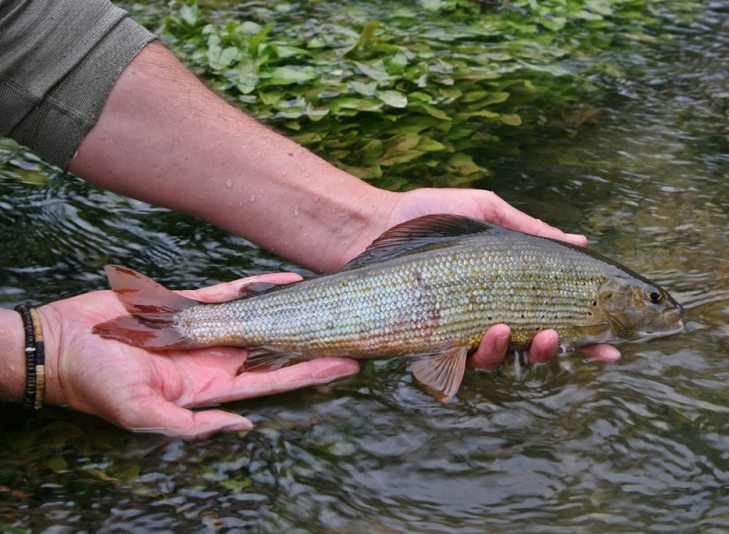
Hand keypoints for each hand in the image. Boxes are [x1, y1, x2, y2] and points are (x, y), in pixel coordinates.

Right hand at [37, 273, 358, 438]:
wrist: (62, 346)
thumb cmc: (99, 386)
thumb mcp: (145, 416)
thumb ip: (195, 425)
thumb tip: (245, 425)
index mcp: (212, 386)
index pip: (275, 380)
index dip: (312, 372)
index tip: (348, 365)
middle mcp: (216, 358)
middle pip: (277, 348)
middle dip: (315, 342)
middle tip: (355, 331)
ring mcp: (206, 329)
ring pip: (261, 317)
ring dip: (294, 311)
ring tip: (331, 302)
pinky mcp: (189, 304)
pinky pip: (232, 292)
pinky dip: (259, 286)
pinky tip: (287, 280)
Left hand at [380, 187, 621, 367]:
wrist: (375, 223)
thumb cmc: (433, 215)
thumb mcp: (489, 213)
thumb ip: (532, 232)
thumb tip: (583, 240)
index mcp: (512, 288)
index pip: (558, 317)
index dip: (588, 337)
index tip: (614, 347)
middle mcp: (492, 314)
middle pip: (535, 347)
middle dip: (553, 349)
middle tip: (557, 336)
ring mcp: (462, 330)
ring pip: (500, 359)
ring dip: (513, 350)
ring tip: (510, 329)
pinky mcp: (433, 341)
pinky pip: (462, 361)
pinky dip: (479, 352)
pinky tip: (488, 332)